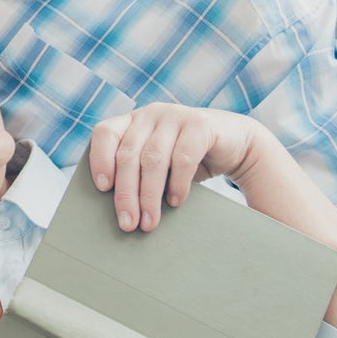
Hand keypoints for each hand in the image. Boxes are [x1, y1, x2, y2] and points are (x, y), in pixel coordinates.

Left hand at [89, 104, 260, 231]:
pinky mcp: (201, 124)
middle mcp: (151, 114)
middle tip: (128, 224)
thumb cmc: (188, 161)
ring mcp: (176, 115)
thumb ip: (138, 175)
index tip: (102, 188)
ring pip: (153, 159)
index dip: (99, 159)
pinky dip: (177, 184)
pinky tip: (176, 202)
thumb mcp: (159, 164)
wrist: (236, 145)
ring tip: (149, 222)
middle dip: (126, 193)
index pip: (105, 133)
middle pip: (128, 154)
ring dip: (149, 195)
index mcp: (133, 121)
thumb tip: (119, 212)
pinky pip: (183, 157)